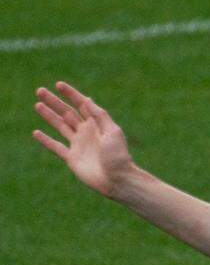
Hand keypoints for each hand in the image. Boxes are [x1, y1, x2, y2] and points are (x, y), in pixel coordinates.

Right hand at [33, 82, 135, 196]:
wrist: (117, 180)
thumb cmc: (118, 155)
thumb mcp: (112, 131)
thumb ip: (99, 116)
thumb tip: (87, 99)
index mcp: (97, 124)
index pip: (81, 104)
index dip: (71, 94)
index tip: (58, 84)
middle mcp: (86, 132)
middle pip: (67, 112)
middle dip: (54, 101)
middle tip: (40, 90)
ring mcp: (78, 144)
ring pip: (60, 126)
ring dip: (49, 116)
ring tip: (37, 104)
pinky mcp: (72, 158)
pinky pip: (56, 147)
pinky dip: (46, 140)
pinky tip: (36, 132)